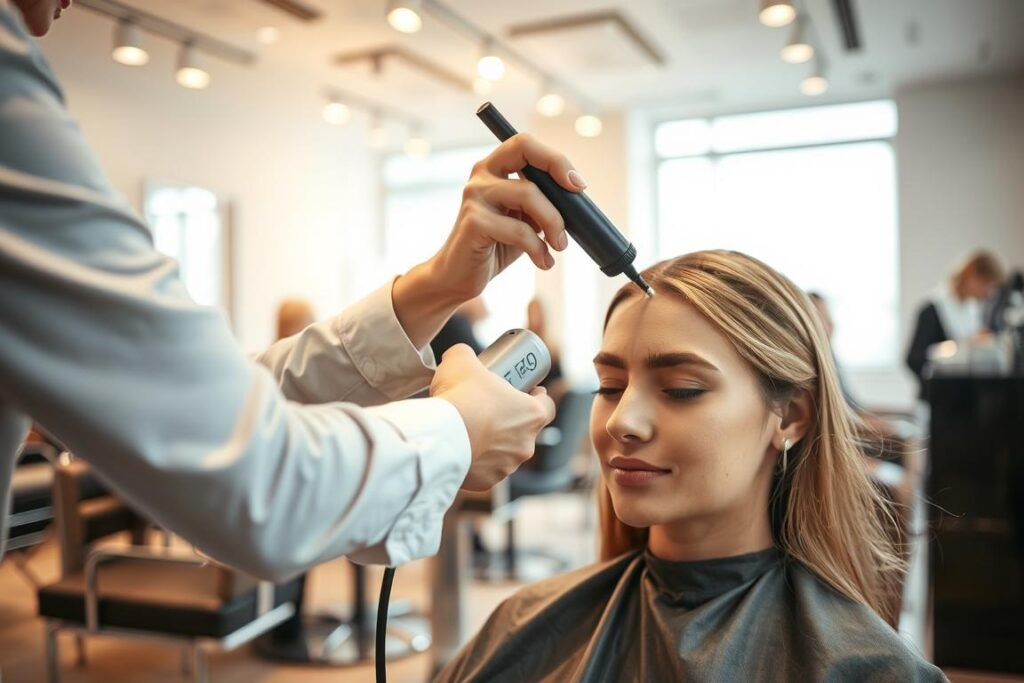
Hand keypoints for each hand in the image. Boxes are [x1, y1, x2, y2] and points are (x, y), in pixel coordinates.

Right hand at [429, 133, 585, 302]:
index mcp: (494, 168)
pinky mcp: (474, 222)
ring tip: (559, 246)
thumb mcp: (524, 220)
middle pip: (524, 151)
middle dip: (558, 171)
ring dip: (553, 223)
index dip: (555, 158)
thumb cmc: (494, 245)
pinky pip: (519, 230)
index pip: (525, 143)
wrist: (459, 277)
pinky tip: (543, 262)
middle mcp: (481, 175)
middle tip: (576, 205)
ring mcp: (474, 196)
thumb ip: (542, 204)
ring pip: (529, 194)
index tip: (578, 184)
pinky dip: (538, 248)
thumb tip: (576, 199)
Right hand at [430, 344, 555, 490]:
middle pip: (524, 431)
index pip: (546, 405)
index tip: (524, 390)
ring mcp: (507, 466)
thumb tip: (461, 355)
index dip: (536, 397)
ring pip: (504, 453)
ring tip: (471, 430)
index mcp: (532, 415)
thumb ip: (466, 354)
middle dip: (509, 421)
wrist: (440, 437)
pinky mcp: (486, 483)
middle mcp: (526, 444)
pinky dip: (476, 462)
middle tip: (489, 409)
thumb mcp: (462, 360)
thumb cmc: (460, 397)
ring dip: (493, 444)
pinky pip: (485, 470)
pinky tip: (462, 450)